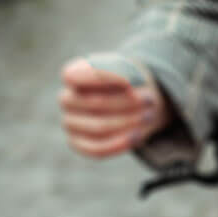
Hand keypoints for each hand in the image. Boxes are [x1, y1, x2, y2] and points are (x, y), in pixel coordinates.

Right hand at [59, 56, 173, 158]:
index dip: (102, 78)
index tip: (130, 82)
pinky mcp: (78, 143)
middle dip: (127, 102)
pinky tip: (137, 136)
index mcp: (73, 75)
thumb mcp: (129, 68)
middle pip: (95, 103)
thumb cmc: (128, 78)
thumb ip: (124, 72)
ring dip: (129, 122)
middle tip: (150, 100)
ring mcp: (69, 123)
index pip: (73, 76)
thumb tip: (128, 84)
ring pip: (99, 128)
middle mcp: (66, 99)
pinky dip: (120, 143)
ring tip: (149, 116)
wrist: (131, 96)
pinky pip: (96, 149)